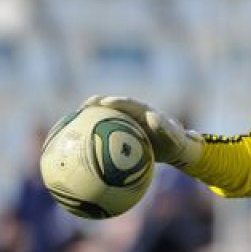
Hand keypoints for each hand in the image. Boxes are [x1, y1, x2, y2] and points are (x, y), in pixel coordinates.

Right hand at [83, 95, 202, 168]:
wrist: (175, 149)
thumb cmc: (175, 142)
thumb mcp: (173, 136)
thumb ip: (163, 127)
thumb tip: (152, 117)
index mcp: (144, 112)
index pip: (127, 103)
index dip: (114, 102)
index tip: (102, 103)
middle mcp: (134, 114)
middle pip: (112, 107)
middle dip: (97, 104)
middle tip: (82, 107)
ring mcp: (128, 123)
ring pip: (106, 118)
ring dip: (92, 119)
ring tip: (74, 123)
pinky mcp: (124, 134)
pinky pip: (107, 133)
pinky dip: (95, 135)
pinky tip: (80, 145)